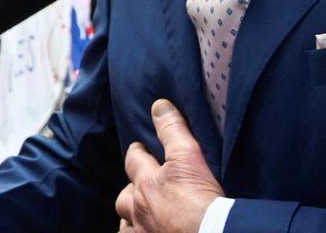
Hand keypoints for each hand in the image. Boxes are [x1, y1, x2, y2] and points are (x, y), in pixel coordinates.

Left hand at [115, 99, 222, 232]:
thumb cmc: (201, 200)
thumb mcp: (188, 156)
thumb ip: (173, 130)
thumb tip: (159, 106)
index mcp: (147, 183)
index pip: (134, 161)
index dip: (137, 153)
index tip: (139, 149)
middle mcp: (139, 209)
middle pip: (124, 197)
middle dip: (130, 190)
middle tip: (139, 187)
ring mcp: (143, 232)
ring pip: (126, 224)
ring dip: (131, 217)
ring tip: (139, 215)